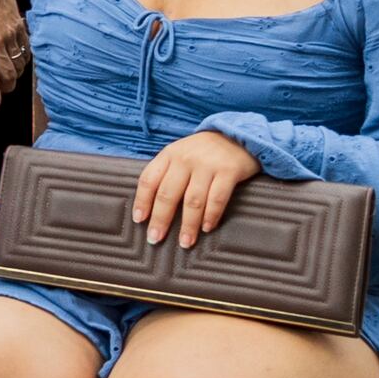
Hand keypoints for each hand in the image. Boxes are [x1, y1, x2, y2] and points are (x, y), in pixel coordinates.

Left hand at [131, 129, 262, 247]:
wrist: (239, 134)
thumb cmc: (204, 151)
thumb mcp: (180, 155)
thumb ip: (167, 174)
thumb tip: (151, 206)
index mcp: (169, 155)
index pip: (149, 180)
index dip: (142, 201)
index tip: (139, 221)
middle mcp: (185, 159)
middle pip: (168, 194)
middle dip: (161, 219)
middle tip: (156, 239)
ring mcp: (208, 165)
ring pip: (193, 200)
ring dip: (188, 225)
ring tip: (185, 242)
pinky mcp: (229, 170)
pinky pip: (217, 198)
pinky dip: (211, 215)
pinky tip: (207, 228)